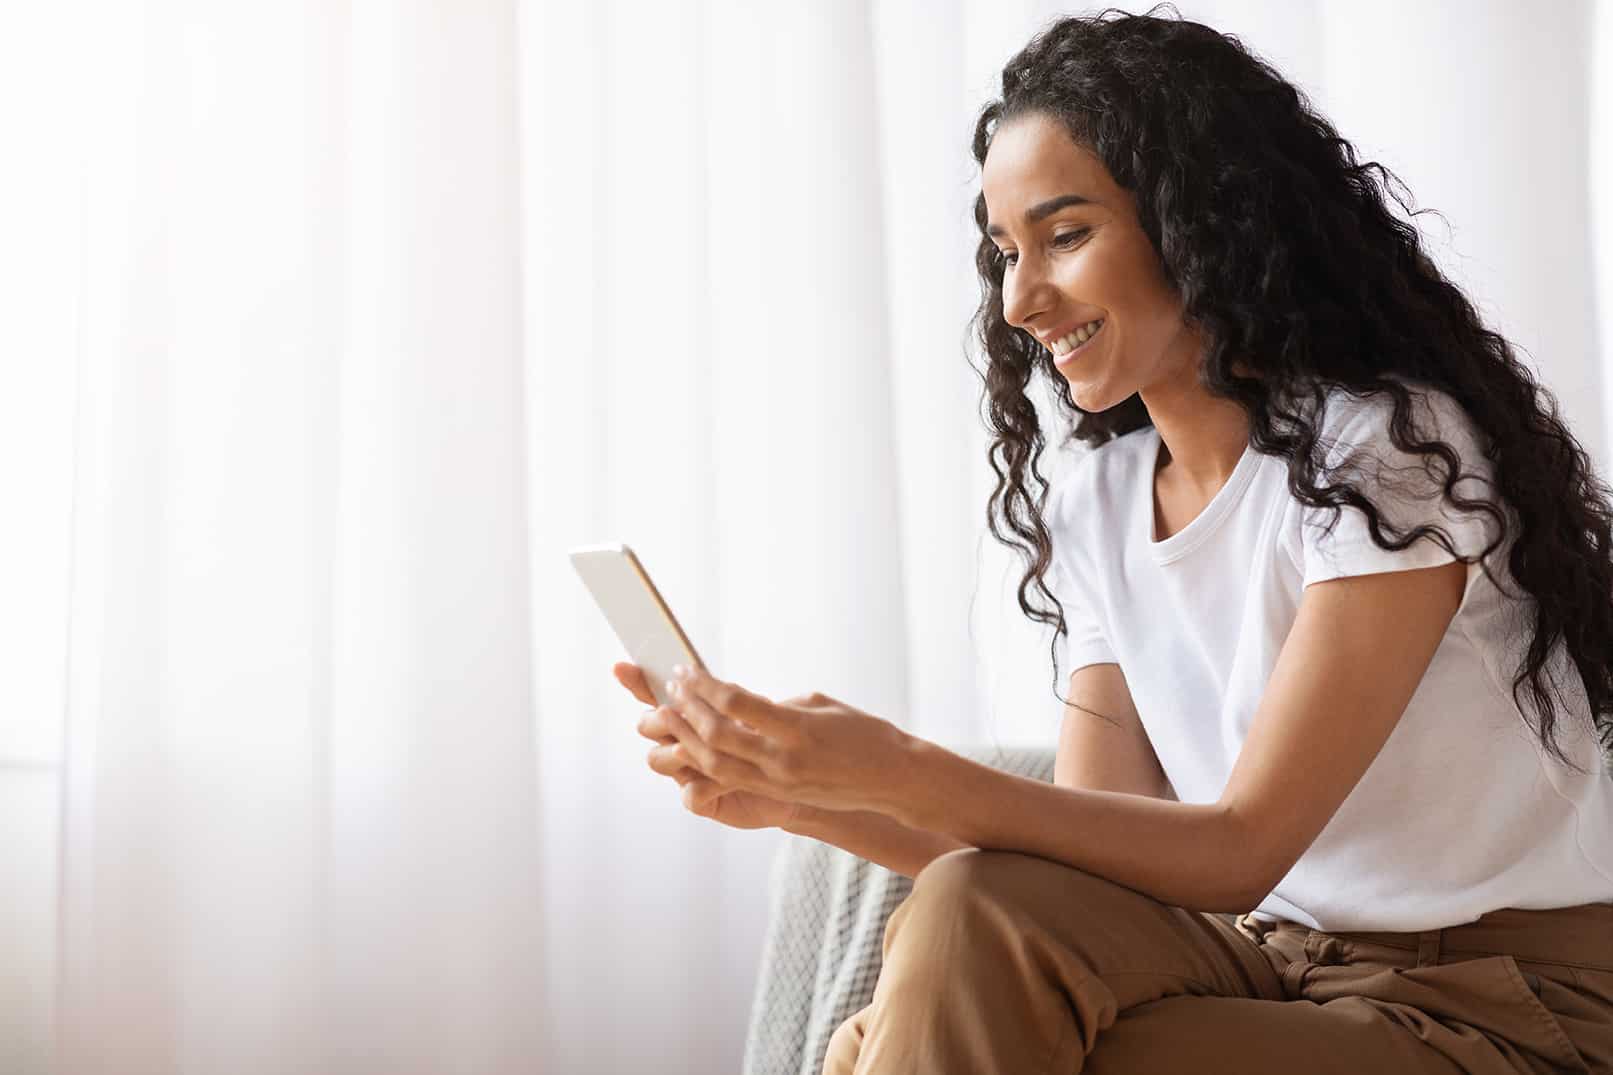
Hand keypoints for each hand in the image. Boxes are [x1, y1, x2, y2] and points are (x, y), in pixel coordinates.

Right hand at [613, 662, 803, 830]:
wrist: (802, 781)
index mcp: (692, 713)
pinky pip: (690, 795)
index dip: (636, 681)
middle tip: (672, 711)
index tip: (621, 667)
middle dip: (657, 717)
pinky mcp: (705, 800)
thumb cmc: (780, 737)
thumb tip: (716, 684)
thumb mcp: (762, 709)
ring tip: (697, 744)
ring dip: (676, 747)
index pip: (655, 693)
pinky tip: (726, 780)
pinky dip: (702, 785)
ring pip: (659, 759)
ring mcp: (689, 771)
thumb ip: (735, 698)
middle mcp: (683, 741)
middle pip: (648, 724)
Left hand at [651, 662, 911, 816]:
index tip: (688, 670)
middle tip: (671, 687)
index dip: (705, 686)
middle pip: (718, 735)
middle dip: (688, 709)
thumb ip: (777, 706)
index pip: (737, 704)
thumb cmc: (863, 732)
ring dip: (687, 737)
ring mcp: (779, 781)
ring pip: (716, 763)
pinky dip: (705, 760)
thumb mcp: (820, 706)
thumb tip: (739, 702)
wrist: (892, 778)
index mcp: (798, 728)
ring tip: (669, 715)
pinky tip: (691, 744)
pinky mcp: (779, 794)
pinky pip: (731, 778)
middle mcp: (784, 759)